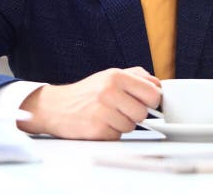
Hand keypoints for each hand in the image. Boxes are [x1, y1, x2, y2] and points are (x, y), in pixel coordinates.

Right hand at [17, 67, 160, 139]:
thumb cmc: (86, 92)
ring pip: (131, 126)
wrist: (55, 107)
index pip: (152, 92)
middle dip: (135, 114)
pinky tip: (99, 124)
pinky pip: (118, 136)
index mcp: (116, 76)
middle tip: (122, 110)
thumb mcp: (109, 76)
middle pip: (143, 112)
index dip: (152, 101)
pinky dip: (111, 133)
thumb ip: (136, 76)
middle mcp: (109, 92)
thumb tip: (158, 85)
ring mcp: (102, 111)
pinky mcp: (96, 130)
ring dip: (122, 124)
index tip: (148, 102)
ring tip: (107, 116)